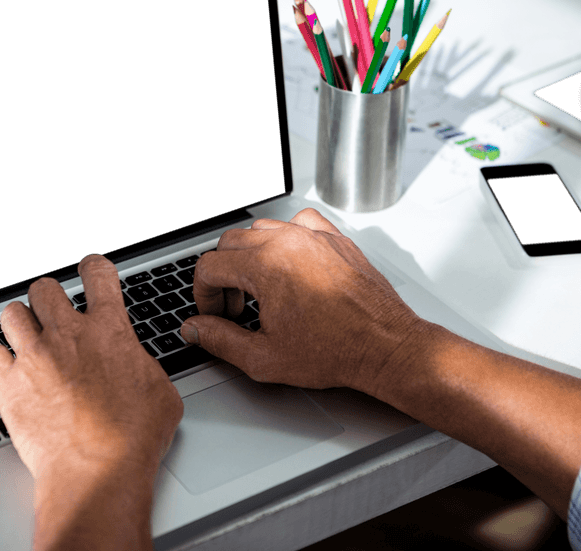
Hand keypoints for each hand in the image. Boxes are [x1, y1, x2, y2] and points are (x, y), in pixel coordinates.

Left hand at [0, 254, 182, 486]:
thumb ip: (142, 366)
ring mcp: (34, 356)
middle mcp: (68, 335)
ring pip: (12, 313)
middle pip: (44, 288)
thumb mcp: (161, 392)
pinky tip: (5, 368)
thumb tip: (138, 369)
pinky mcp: (8, 384)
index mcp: (109, 330)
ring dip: (20, 323)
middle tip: (52, 312)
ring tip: (26, 338)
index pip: (98, 275)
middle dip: (48, 297)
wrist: (97, 471)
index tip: (89, 270)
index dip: (93, 268)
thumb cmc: (132, 438)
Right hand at [180, 208, 430, 394]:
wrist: (385, 347)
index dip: (203, 294)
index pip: (209, 265)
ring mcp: (314, 237)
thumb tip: (195, 329)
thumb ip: (219, 340)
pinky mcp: (336, 240)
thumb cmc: (336, 352)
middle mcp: (288, 242)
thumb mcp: (264, 357)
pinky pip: (299, 222)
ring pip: (262, 229)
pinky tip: (290, 265)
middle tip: (235, 308)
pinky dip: (286, 238)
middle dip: (224, 276)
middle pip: (231, 242)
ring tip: (261, 291)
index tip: (214, 313)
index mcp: (265, 266)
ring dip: (251, 256)